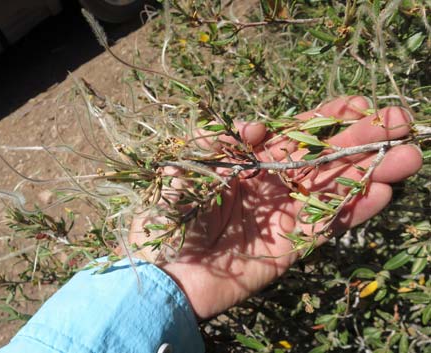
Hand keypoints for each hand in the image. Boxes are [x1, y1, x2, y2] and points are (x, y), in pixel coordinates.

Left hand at [129, 96, 421, 319]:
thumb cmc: (170, 216)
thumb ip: (218, 141)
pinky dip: (354, 210)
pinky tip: (383, 192)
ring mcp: (285, 216)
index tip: (358, 104)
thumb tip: (257, 128)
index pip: (297, 136)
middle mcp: (274, 187)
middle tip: (398, 122)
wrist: (164, 272)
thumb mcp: (187, 166)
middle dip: (361, 140)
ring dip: (370, 173)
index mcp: (251, 165)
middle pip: (324, 160)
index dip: (327, 120)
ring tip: (406, 156)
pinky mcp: (291, 247)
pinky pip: (327, 226)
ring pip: (334, 190)